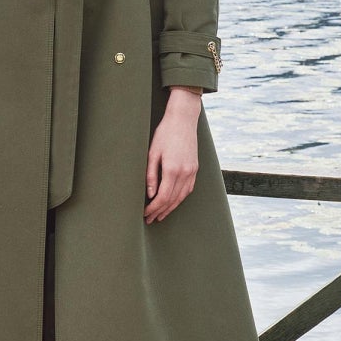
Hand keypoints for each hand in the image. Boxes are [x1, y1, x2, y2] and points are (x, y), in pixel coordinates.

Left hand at [144, 87, 201, 222]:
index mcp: (172, 169)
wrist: (183, 120)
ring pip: (182, 197)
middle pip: (172, 200)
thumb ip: (151, 176)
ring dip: (170, 208)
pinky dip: (179, 199)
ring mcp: (192, 171)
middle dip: (160, 212)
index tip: (145, 214)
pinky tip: (172, 202)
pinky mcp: (195, 168)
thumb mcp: (152, 153)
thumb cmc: (164, 134)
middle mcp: (185, 173)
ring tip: (160, 215)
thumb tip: (150, 195)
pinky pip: (188, 189)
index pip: (163, 197)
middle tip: (149, 219)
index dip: (153, 208)